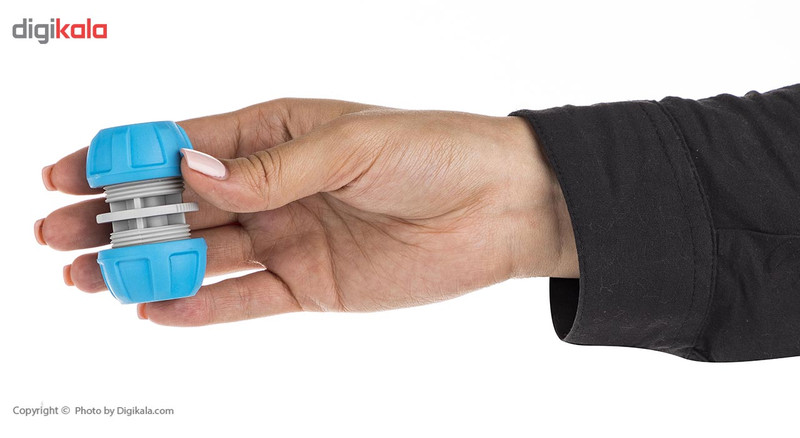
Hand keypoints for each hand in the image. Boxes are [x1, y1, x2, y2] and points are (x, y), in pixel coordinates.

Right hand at [37, 99, 576, 324]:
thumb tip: (192, 169)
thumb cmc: (435, 152)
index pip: (183, 145)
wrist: (500, 206)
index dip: (122, 158)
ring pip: (202, 255)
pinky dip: (202, 307)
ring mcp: (289, 237)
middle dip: (115, 219)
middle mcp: (274, 186)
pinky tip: (156, 310)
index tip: (67, 172)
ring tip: (88, 279)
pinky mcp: (312, 284)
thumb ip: (271, 166)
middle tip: (56, 236)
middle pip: (179, 205)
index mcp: (276, 132)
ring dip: (145, 267)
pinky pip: (246, 298)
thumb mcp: (350, 145)